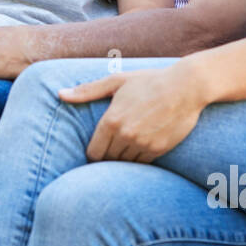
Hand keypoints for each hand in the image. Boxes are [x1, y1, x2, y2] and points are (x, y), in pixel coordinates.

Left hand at [60, 62, 203, 163]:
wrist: (186, 87)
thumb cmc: (149, 81)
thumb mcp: (116, 82)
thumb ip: (87, 91)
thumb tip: (60, 95)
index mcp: (110, 120)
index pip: (93, 153)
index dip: (94, 154)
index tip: (98, 150)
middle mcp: (125, 135)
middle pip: (107, 161)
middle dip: (108, 157)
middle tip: (112, 149)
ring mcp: (142, 144)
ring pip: (125, 164)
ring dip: (123, 158)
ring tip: (126, 148)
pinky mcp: (159, 149)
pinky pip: (142, 163)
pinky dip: (139, 159)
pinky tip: (141, 147)